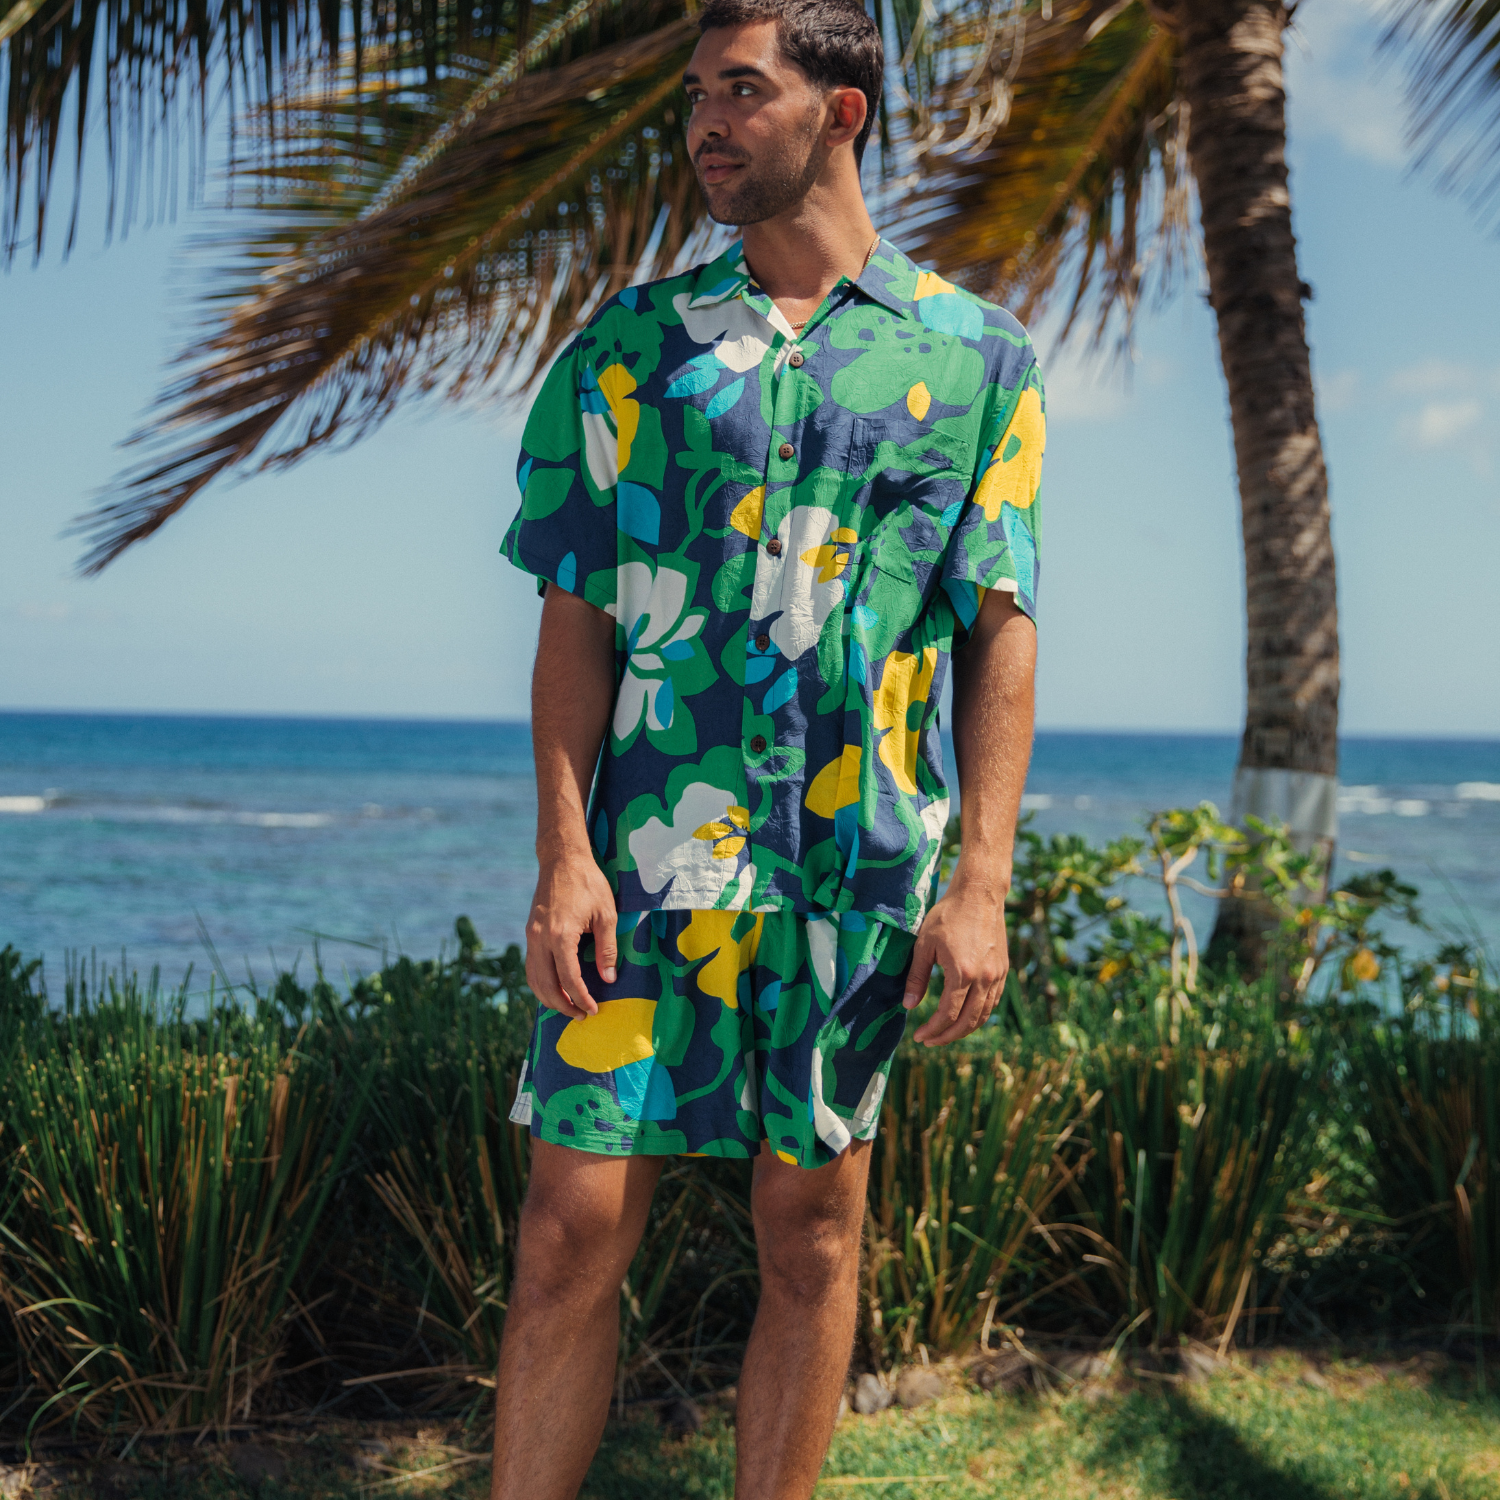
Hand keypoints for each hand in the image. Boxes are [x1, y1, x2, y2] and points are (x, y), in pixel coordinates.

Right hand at [525, 845, 618, 1018]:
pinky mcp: (530, 932)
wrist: (562, 860)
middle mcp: (540, 939)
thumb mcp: (606, 914)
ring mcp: (532, 936)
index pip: (569, 978)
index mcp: (560, 935)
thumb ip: (607, 949)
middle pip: (546, 985)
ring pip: (533, 978)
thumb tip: (609, 978)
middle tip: (580, 1015)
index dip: (581, 998)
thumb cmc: (588, 883)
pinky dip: (540, 983)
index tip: (592, 1010)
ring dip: (549, 997)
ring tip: (568, 1006)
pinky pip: (531, 966)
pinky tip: (555, 988)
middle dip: (563, 1005)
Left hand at [902, 881, 1009, 1045]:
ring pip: (983, 1015)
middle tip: (929, 1041)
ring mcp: (997, 975)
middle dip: (947, 1037)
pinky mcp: (1003, 970)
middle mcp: (984, 978)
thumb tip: (909, 1006)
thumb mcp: (924, 944)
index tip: (919, 1036)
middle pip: (968, 1022)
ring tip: (945, 1034)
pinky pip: (993, 1002)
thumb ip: (917, 977)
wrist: (979, 894)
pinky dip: (979, 1015)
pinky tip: (965, 1017)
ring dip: (964, 1030)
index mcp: (963, 973)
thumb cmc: (948, 915)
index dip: (932, 1030)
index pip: (947, 1015)